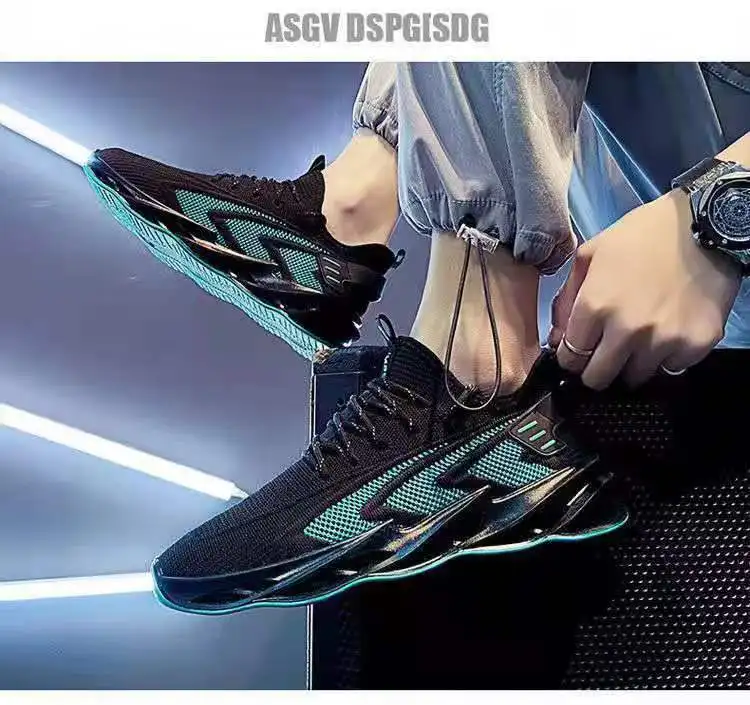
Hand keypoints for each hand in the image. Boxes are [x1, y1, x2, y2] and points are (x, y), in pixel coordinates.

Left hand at [549, 190, 741, 389]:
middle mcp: (627, 329)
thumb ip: (567, 299)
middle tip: (605, 353)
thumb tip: (557, 337)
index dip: (572, 357)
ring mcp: (663, 341)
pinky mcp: (695, 345)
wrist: (706, 225)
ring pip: (634, 377)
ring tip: (640, 337)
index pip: (571, 357)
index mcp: (595, 306)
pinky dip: (666, 357)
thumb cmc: (642, 235)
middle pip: (598, 378)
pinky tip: (668, 331)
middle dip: (596, 368)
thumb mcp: (591, 254)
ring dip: (632, 363)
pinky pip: (671, 368)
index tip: (579, 352)